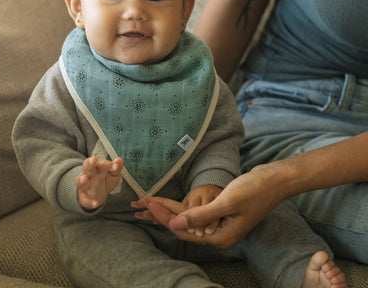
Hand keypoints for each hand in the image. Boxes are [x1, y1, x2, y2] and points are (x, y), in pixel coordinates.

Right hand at [76, 156, 123, 209]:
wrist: (96, 195)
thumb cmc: (105, 180)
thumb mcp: (113, 174)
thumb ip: (116, 168)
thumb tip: (120, 160)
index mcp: (96, 167)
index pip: (99, 162)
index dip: (107, 164)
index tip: (116, 166)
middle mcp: (89, 174)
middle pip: (87, 167)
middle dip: (90, 163)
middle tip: (93, 159)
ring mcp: (85, 186)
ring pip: (80, 182)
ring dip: (82, 180)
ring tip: (84, 178)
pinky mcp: (84, 198)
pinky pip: (84, 200)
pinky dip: (89, 202)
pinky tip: (96, 204)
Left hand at [134, 165, 284, 247]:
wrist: (274, 180)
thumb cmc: (253, 190)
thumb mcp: (225, 203)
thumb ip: (199, 215)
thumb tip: (174, 225)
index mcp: (220, 237)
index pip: (184, 230)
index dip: (164, 217)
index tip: (147, 203)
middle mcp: (219, 234)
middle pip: (184, 227)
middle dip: (163, 215)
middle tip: (143, 202)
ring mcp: (221, 224)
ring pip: (190, 220)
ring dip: (172, 211)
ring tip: (153, 202)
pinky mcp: (223, 213)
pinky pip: (198, 214)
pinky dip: (184, 208)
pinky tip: (175, 203)